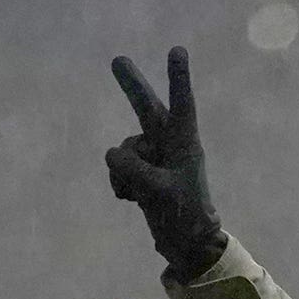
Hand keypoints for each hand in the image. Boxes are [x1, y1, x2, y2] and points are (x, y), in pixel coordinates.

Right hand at [109, 46, 226, 277]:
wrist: (187, 246)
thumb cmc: (184, 217)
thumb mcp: (159, 192)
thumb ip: (134, 169)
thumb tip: (111, 156)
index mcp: (185, 145)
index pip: (182, 106)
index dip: (178, 79)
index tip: (177, 51)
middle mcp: (169, 145)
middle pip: (147, 108)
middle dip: (132, 85)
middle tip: (117, 60)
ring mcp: (154, 158)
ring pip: (123, 150)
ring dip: (124, 172)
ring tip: (140, 193)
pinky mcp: (142, 173)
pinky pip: (118, 167)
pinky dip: (120, 183)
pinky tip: (133, 199)